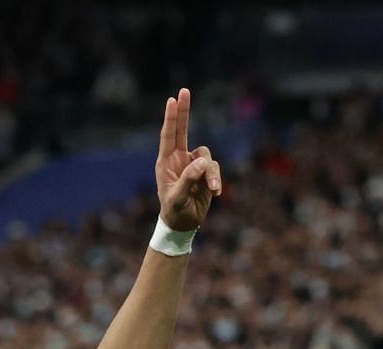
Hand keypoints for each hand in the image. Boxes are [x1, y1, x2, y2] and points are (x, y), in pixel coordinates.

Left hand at [155, 88, 221, 232]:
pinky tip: (215, 193)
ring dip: (211, 173)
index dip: (171, 118)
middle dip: (184, 111)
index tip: (172, 100)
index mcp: (166, 163)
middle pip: (183, 130)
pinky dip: (216, 180)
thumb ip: (189, 178)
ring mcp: (193, 164)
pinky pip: (215, 169)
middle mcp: (179, 159)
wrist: (184, 224)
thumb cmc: (174, 211)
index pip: (168, 136)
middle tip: (184, 90)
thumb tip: (202, 161)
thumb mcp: (178, 198)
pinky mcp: (206, 172)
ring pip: (207, 156)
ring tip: (211, 189)